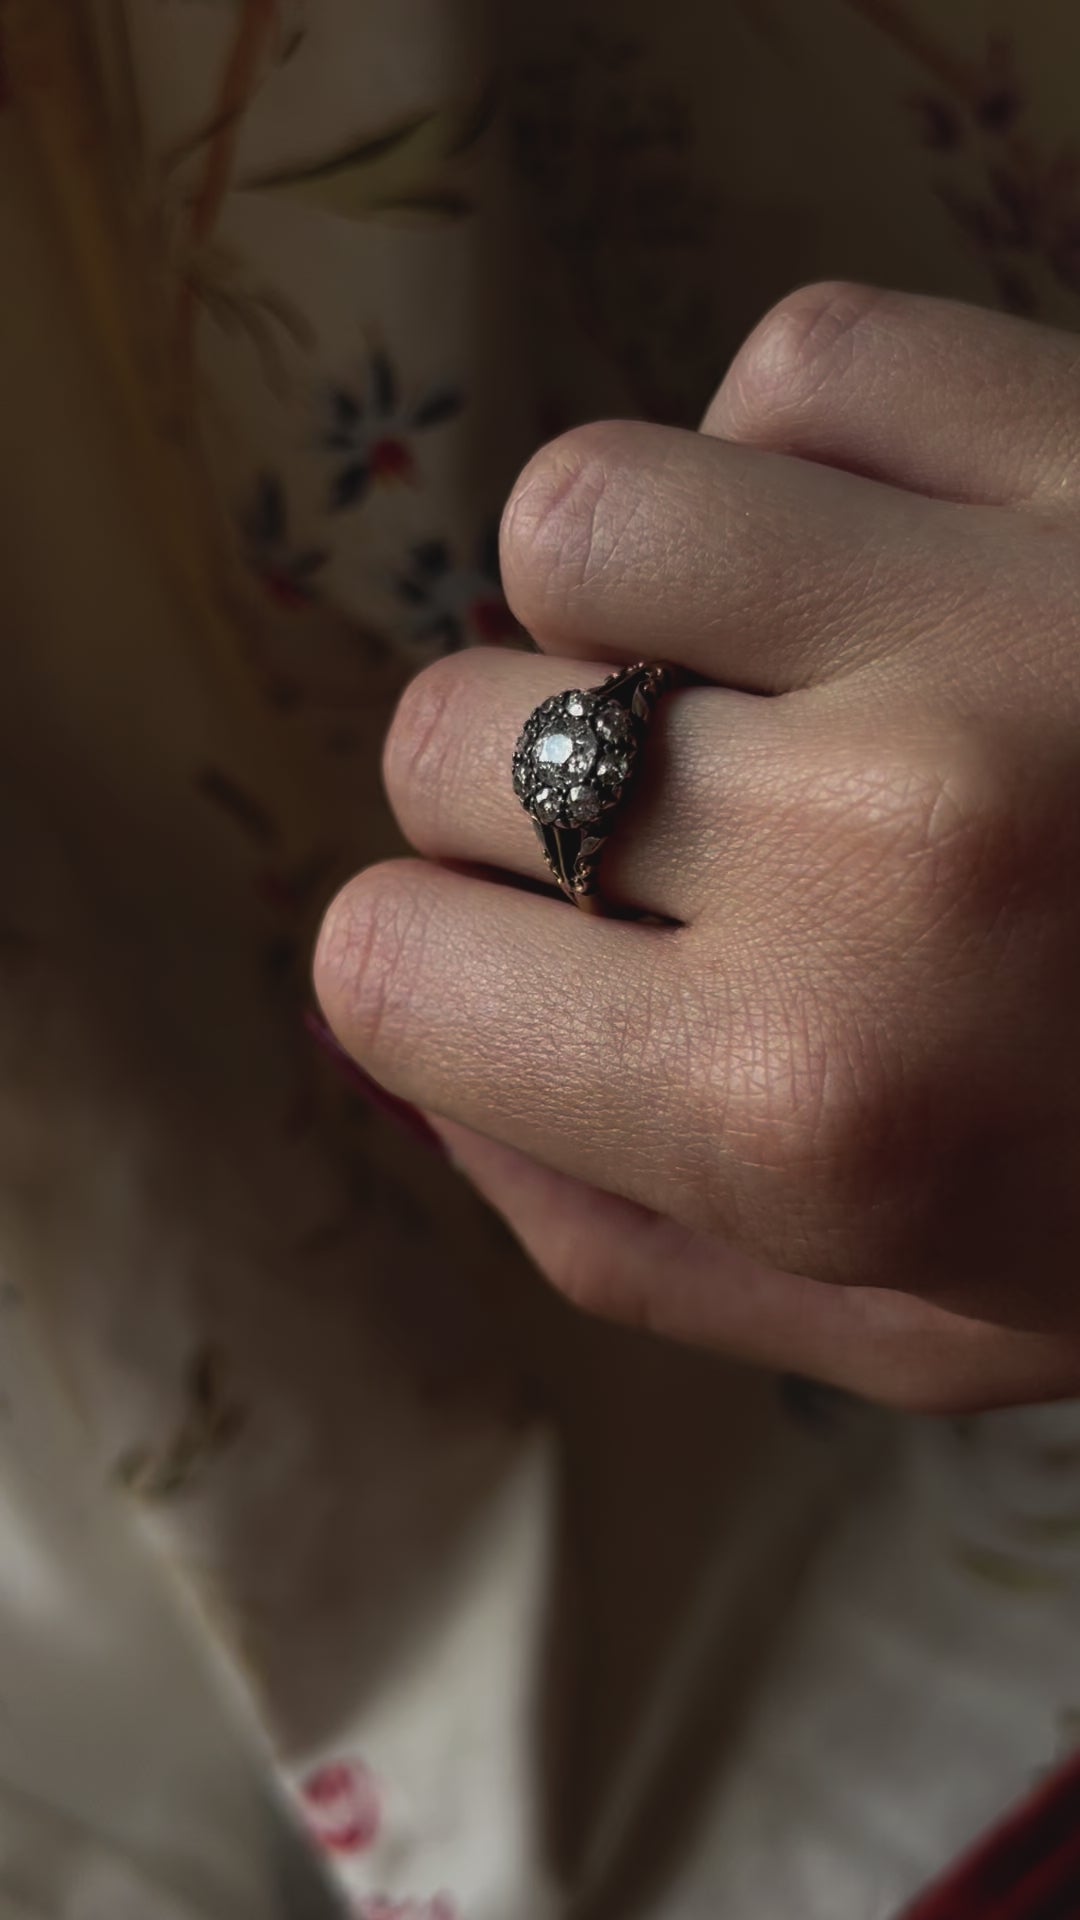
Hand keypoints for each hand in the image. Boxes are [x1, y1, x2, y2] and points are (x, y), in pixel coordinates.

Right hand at [314, 285, 1079, 1412]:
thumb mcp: (906, 1329)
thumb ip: (610, 1231)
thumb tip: (411, 1052)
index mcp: (805, 1113)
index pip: (385, 963)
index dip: (433, 964)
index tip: (526, 962)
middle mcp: (879, 851)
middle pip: (449, 733)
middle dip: (518, 803)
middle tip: (678, 839)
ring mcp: (1004, 612)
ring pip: (579, 516)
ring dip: (621, 606)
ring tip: (760, 673)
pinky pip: (797, 364)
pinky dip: (796, 456)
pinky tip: (890, 560)